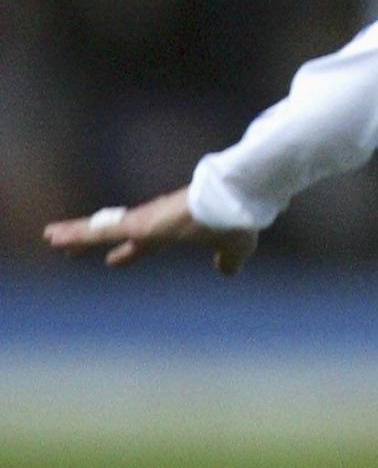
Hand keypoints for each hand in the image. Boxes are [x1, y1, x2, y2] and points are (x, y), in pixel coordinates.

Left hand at [44, 187, 258, 276]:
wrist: (237, 197)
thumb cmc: (237, 218)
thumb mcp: (235, 247)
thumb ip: (228, 259)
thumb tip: (227, 271)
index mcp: (173, 229)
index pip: (143, 243)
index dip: (126, 252)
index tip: (110, 260)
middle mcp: (155, 222)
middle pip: (115, 233)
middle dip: (91, 242)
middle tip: (67, 249)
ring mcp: (145, 220)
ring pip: (101, 230)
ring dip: (75, 235)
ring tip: (50, 238)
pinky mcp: (139, 222)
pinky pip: (100, 230)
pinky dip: (78, 235)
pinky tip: (57, 239)